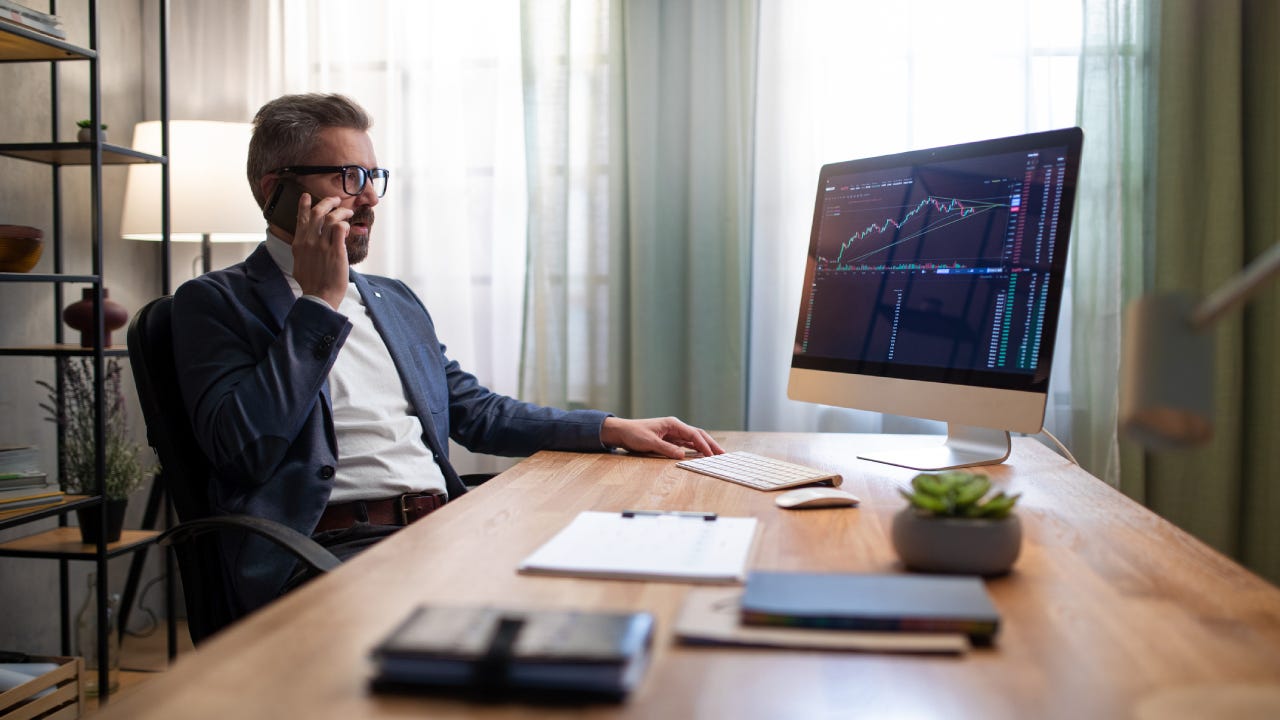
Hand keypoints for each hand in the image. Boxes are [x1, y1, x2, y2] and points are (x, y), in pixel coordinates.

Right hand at [291, 192, 352, 308]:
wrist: (319, 296)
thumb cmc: (311, 284)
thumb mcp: (298, 264)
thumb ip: (301, 252)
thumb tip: (303, 248)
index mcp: (299, 244)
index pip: (301, 219)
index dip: (304, 205)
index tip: (307, 196)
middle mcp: (309, 241)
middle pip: (318, 212)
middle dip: (328, 202)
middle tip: (336, 200)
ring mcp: (322, 245)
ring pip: (331, 218)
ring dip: (341, 212)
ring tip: (348, 212)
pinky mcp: (336, 250)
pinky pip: (341, 228)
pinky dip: (345, 224)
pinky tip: (349, 228)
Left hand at [600, 416, 724, 458]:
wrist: (621, 431)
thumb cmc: (634, 434)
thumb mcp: (650, 442)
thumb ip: (667, 449)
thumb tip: (683, 455)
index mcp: (673, 424)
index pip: (694, 434)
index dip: (704, 445)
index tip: (712, 454)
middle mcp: (675, 427)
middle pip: (698, 435)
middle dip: (711, 444)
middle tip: (723, 454)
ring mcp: (673, 433)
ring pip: (694, 439)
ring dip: (705, 447)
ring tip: (716, 455)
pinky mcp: (670, 439)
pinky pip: (686, 444)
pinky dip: (696, 449)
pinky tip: (702, 454)